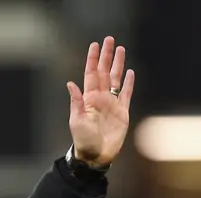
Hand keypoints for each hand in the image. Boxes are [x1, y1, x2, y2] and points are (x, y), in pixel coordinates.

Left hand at [67, 36, 134, 167]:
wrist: (96, 155)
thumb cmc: (83, 140)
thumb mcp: (77, 121)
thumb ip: (76, 102)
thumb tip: (70, 83)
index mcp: (89, 98)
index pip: (91, 74)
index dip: (93, 60)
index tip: (95, 45)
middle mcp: (101, 98)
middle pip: (105, 72)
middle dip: (107, 56)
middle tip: (110, 39)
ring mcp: (112, 104)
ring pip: (116, 79)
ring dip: (118, 65)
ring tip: (121, 50)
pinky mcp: (122, 112)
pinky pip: (126, 94)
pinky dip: (128, 83)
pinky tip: (130, 72)